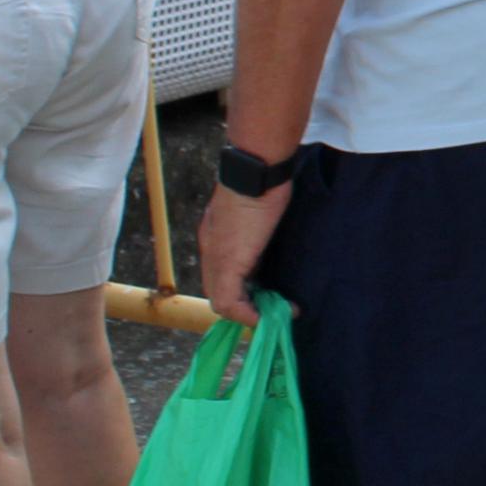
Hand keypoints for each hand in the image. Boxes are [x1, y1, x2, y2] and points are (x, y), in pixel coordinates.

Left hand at [194, 174, 289, 326]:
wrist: (256, 171)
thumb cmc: (262, 179)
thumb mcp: (255, 208)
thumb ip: (253, 227)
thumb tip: (268, 238)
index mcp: (214, 236)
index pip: (219, 274)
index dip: (240, 290)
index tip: (266, 296)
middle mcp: (209, 250)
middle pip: (218, 291)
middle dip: (245, 306)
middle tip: (272, 309)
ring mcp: (215, 258)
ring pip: (221, 302)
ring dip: (248, 313)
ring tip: (276, 313)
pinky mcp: (227, 264)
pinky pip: (230, 302)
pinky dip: (249, 314)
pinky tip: (271, 313)